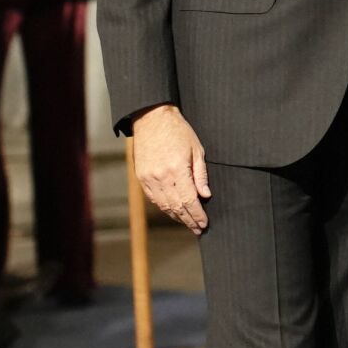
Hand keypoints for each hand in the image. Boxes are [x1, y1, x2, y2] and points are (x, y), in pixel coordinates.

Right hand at [133, 105, 209, 234]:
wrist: (152, 119)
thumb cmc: (178, 131)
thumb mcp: (196, 149)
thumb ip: (200, 174)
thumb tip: (205, 195)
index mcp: (177, 169)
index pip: (189, 200)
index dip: (197, 214)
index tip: (204, 223)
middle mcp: (161, 177)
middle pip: (177, 206)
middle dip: (189, 220)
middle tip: (198, 229)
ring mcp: (149, 178)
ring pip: (164, 205)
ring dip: (177, 217)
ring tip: (188, 223)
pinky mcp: (141, 177)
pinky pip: (154, 199)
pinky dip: (164, 207)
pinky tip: (173, 211)